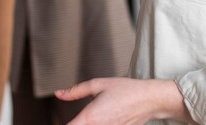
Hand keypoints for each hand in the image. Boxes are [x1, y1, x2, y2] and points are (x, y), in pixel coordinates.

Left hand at [55, 77, 189, 123]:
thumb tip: (59, 94)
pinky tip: (101, 118)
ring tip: (92, 116)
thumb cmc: (126, 90)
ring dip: (86, 124)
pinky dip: (98, 124)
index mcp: (90, 117)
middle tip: (76, 118)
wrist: (149, 100)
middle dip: (75, 123)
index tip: (56, 121)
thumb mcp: (98, 84)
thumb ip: (76, 91)